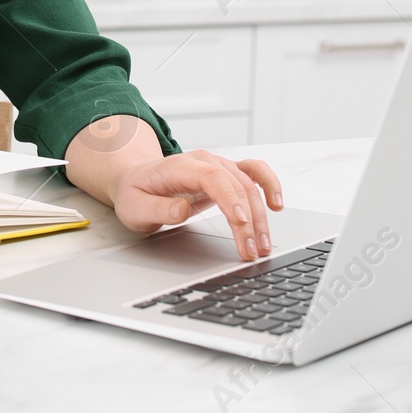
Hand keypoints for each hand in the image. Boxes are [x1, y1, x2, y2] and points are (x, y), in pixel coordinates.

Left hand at [109, 149, 283, 260]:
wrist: (136, 179)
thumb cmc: (136, 194)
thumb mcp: (134, 208)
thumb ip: (157, 210)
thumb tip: (182, 210)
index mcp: (180, 166)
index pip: (212, 178)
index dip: (230, 198)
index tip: (240, 223)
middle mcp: (204, 161)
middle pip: (236, 185)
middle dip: (248, 220)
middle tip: (251, 251)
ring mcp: (218, 165)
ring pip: (249, 185)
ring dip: (260, 215)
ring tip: (263, 244)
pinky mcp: (226, 174)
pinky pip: (254, 172)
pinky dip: (269, 185)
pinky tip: (276, 205)